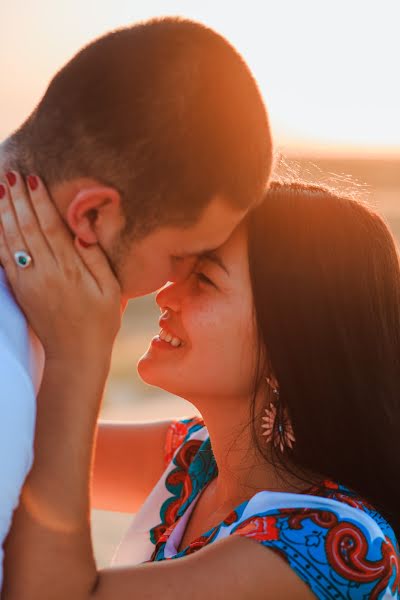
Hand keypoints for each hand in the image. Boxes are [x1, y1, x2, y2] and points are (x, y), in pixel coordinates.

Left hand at [0, 172, 121, 361]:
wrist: (75, 354)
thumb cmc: (100, 321)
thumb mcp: (112, 291)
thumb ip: (97, 259)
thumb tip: (83, 231)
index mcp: (69, 270)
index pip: (50, 227)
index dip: (40, 201)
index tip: (33, 178)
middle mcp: (44, 272)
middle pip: (26, 227)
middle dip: (18, 198)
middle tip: (11, 173)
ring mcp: (28, 281)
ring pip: (11, 239)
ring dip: (4, 212)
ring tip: (0, 188)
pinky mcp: (19, 289)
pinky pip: (3, 257)